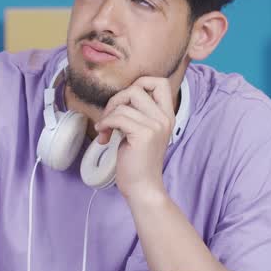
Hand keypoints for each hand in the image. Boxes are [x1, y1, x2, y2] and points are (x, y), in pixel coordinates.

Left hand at [95, 76, 175, 203]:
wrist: (143, 188)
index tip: (125, 102)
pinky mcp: (144, 135)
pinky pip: (117, 117)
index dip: (139, 83)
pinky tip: (103, 136)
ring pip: (123, 104)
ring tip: (104, 132)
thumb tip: (118, 98)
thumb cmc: (138, 162)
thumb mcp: (142, 132)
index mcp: (167, 115)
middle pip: (136, 88)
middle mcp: (164, 118)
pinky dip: (105, 124)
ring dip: (107, 116)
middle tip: (109, 118)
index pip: (159, 82)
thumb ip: (138, 113)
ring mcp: (156, 126)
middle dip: (115, 100)